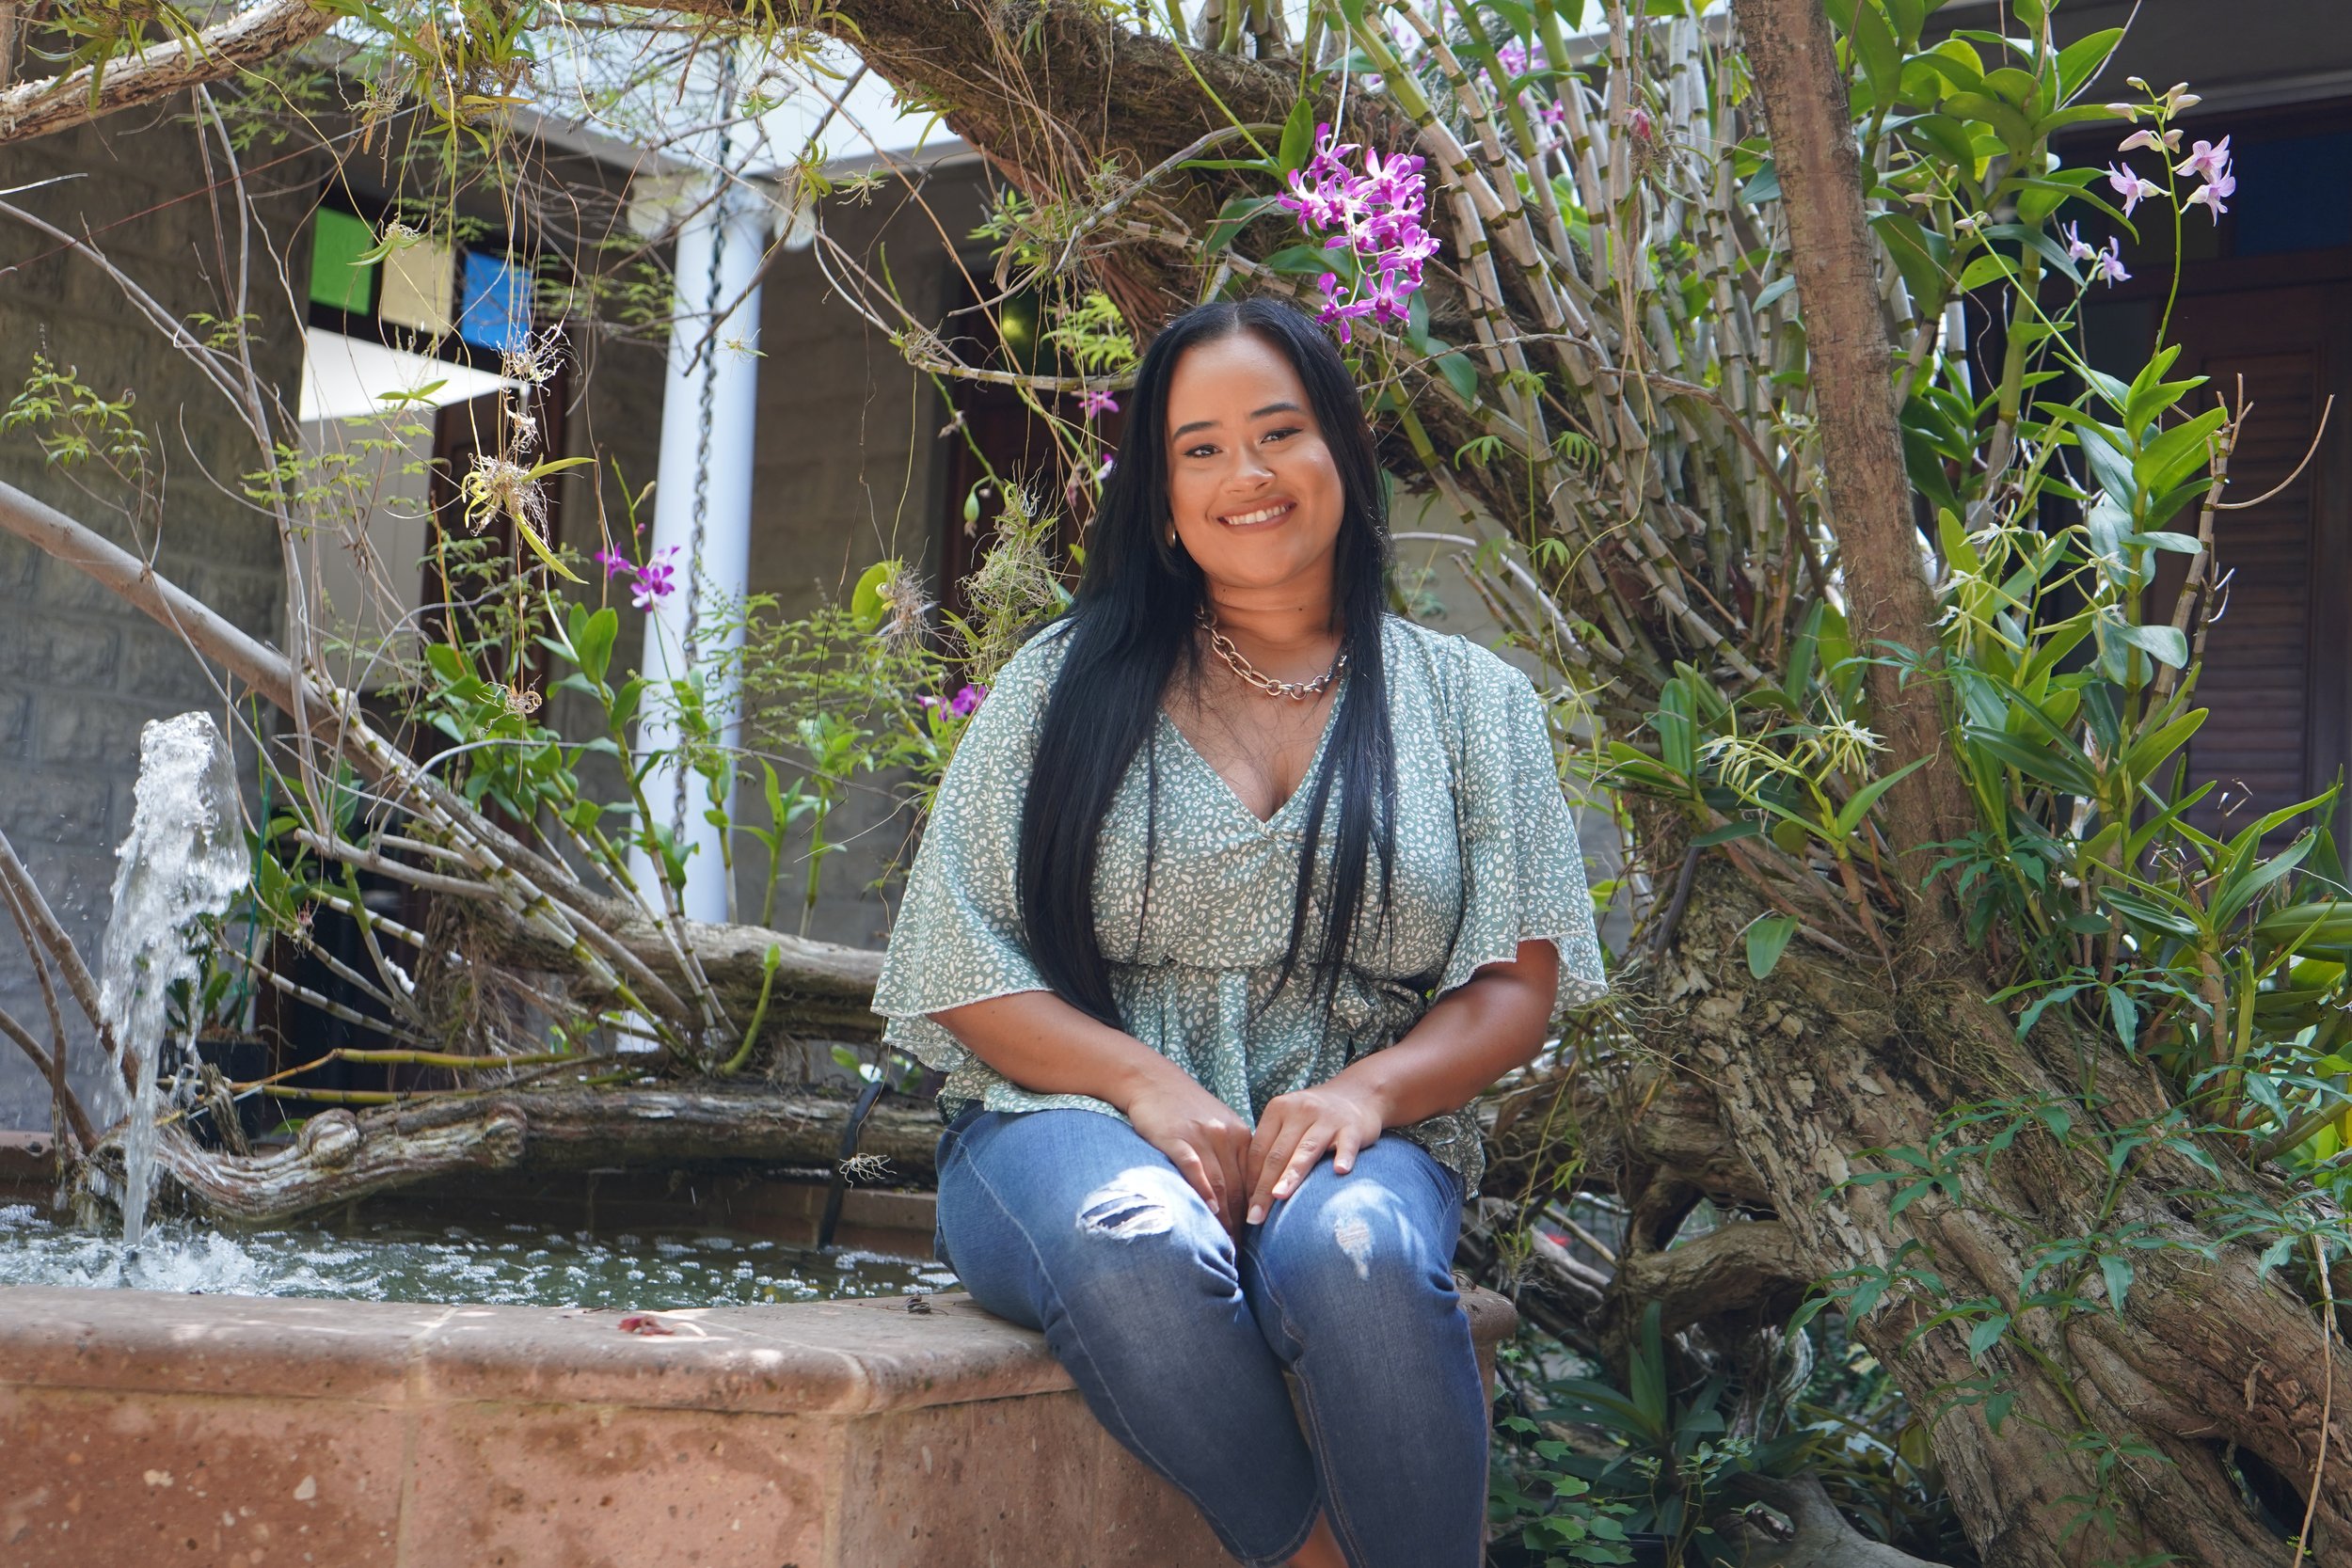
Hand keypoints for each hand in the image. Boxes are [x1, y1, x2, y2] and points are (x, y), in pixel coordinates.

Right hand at [1122, 1070, 1254, 1233]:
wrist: (1152, 1080)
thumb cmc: (1186, 1109)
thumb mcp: (1219, 1127)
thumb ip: (1232, 1156)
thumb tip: (1242, 1197)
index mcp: (1242, 1136)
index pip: (1254, 1182)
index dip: (1255, 1212)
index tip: (1255, 1239)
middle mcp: (1226, 1136)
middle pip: (1239, 1187)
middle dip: (1240, 1222)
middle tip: (1239, 1252)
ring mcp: (1202, 1136)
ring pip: (1220, 1182)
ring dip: (1224, 1216)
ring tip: (1225, 1243)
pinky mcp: (1177, 1137)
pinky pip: (1194, 1166)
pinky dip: (1204, 1189)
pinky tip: (1208, 1209)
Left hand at [1245, 1077, 1387, 1225]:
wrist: (1358, 1094)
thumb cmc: (1315, 1117)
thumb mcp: (1290, 1121)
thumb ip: (1272, 1146)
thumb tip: (1249, 1190)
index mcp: (1278, 1110)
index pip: (1259, 1149)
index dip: (1250, 1179)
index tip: (1245, 1207)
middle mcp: (1300, 1111)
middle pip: (1277, 1154)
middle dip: (1264, 1187)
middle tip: (1255, 1216)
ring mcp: (1327, 1118)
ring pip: (1306, 1150)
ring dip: (1291, 1174)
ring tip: (1279, 1196)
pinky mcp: (1353, 1127)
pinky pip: (1347, 1144)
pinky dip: (1343, 1157)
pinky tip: (1340, 1171)